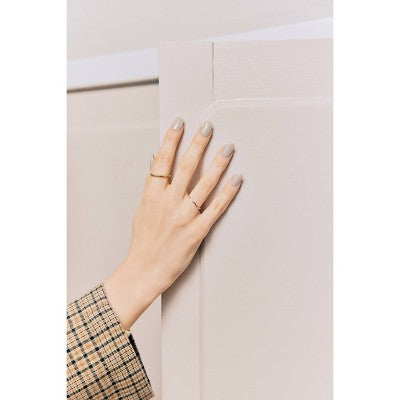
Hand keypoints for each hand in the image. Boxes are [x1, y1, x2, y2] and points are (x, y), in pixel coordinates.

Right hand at [104, 117, 242, 328]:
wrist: (144, 270)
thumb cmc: (143, 242)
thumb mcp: (142, 209)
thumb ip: (153, 186)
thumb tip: (156, 163)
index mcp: (152, 195)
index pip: (162, 161)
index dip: (171, 140)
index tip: (179, 123)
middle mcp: (168, 202)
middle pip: (185, 166)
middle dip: (198, 143)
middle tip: (208, 126)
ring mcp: (183, 216)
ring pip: (204, 184)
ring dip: (218, 163)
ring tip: (228, 147)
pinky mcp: (197, 231)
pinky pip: (216, 208)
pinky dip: (228, 193)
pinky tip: (236, 179)